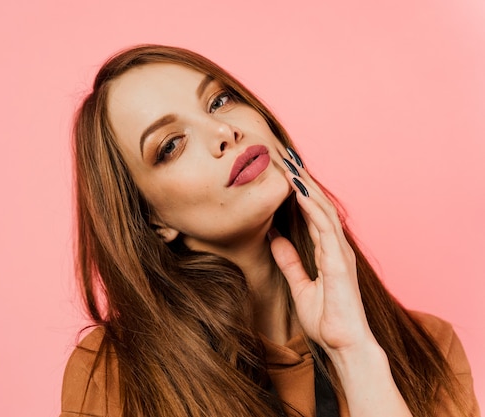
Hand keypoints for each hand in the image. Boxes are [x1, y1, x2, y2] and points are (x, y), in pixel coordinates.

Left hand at [269, 148, 376, 357]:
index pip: (312, 213)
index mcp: (328, 251)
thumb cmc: (328, 320)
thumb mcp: (300, 286)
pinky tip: (299, 191)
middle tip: (284, 157)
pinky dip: (312, 207)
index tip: (282, 172)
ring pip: (322, 209)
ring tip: (289, 164)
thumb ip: (289, 262)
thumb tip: (275, 239)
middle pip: (318, 205)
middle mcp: (336, 247)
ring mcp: (340, 253)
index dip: (298, 191)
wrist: (344, 346)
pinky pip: (324, 228)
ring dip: (306, 186)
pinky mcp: (340, 262)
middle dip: (302, 180)